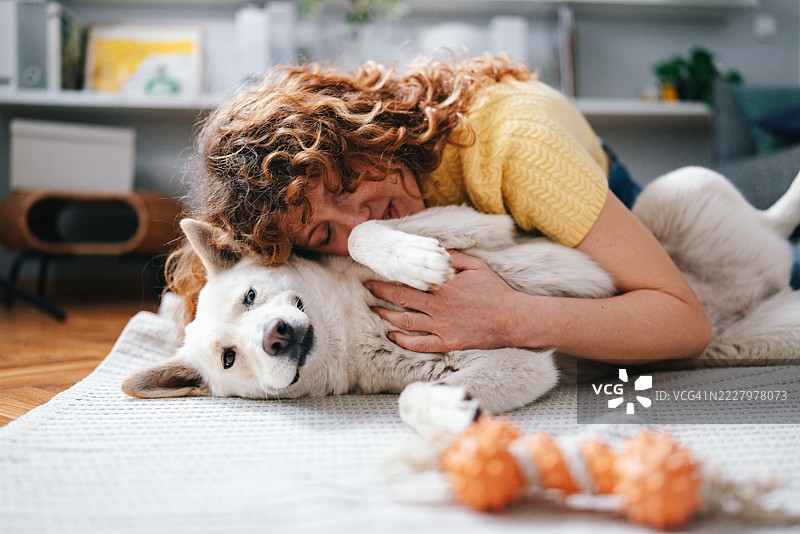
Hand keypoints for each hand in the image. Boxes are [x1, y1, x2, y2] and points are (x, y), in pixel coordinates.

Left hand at [365, 250, 520, 352]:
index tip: (376, 273)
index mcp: (444, 286)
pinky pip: (420, 344)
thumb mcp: (477, 266)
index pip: (409, 280)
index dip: (390, 277)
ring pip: (406, 322)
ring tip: (374, 311)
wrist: (513, 319)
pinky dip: (403, 341)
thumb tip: (435, 251)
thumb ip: (454, 258)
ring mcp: (442, 326)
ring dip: (386, 316)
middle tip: (367, 291)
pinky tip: (392, 336)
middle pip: (402, 299)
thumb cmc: (496, 291)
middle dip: (381, 294)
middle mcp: (439, 306)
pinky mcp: (448, 343)